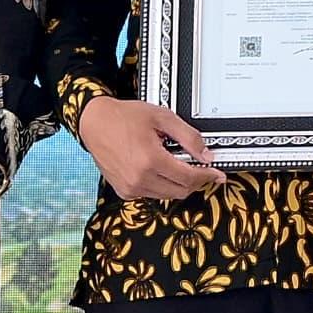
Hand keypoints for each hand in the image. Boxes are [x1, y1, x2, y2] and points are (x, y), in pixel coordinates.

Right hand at [78, 93, 226, 203]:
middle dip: (196, 181)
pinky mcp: (124, 191)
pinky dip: (162, 186)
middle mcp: (139, 178)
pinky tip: (160, 169)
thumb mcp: (163, 117)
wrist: (95, 123)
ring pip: (168, 195)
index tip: (218, 174)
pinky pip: (152, 195)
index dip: (207, 176)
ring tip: (176, 164)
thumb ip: (188, 137)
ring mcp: (130, 188)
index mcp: (150, 160)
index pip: (189, 177)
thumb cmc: (125, 117)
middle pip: (181, 191)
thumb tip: (207, 155)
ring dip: (179, 184)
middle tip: (202, 169)